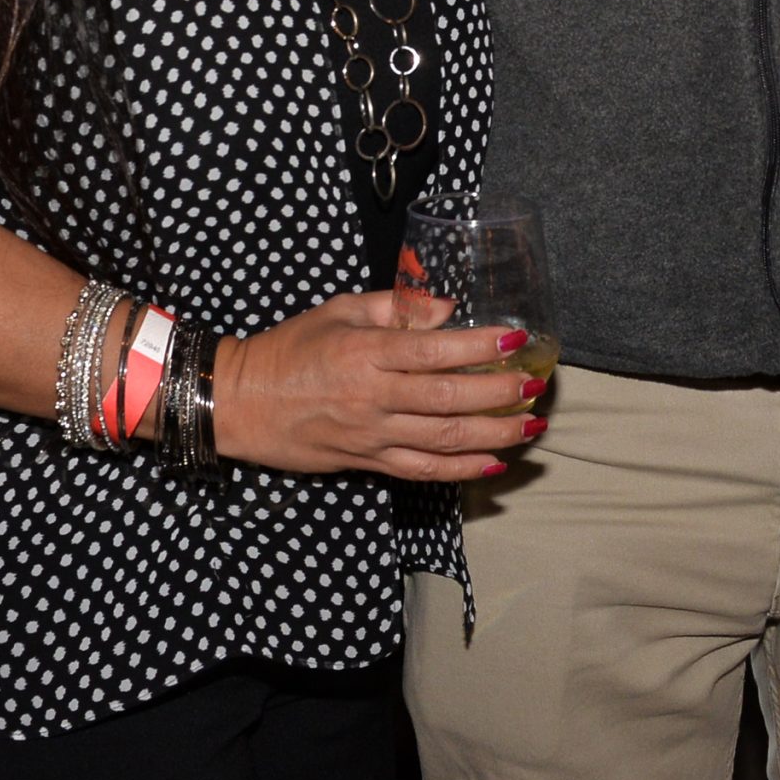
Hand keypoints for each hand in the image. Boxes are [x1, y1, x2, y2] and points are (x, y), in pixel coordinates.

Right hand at [214, 291, 546, 480]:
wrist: (243, 403)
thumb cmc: (291, 347)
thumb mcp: (340, 310)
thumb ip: (396, 307)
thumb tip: (447, 309)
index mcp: (366, 352)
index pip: (434, 351)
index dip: (479, 348)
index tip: (515, 340)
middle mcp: (373, 397)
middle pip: (449, 401)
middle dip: (500, 395)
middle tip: (536, 386)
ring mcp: (372, 436)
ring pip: (444, 441)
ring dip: (494, 436)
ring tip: (531, 427)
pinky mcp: (368, 463)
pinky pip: (423, 472)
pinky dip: (461, 470)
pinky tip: (493, 464)